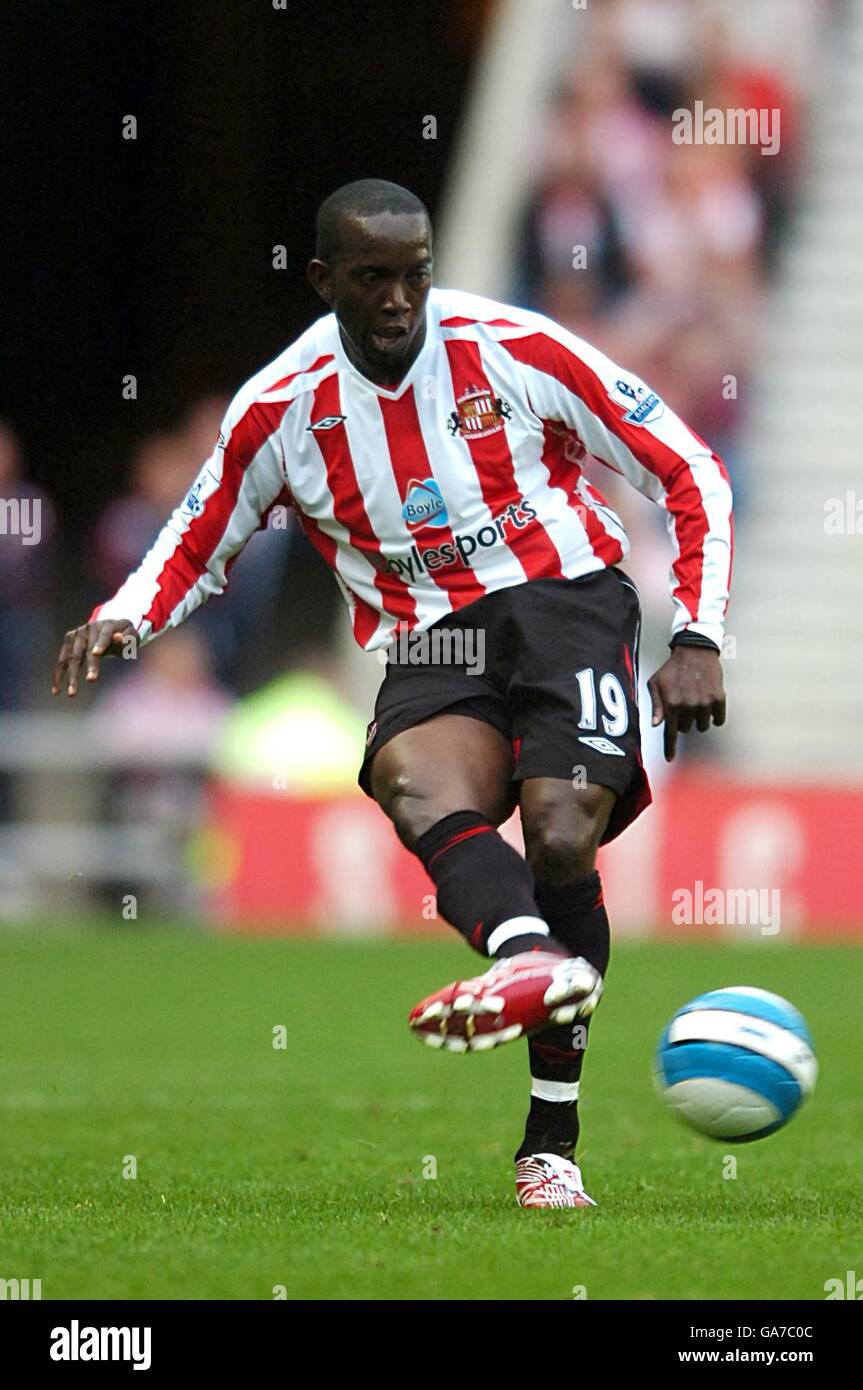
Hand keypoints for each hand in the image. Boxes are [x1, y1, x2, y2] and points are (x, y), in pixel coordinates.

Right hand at [51, 619, 136, 696]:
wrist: (110, 628)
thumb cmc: (124, 637)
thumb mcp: (132, 637)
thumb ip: (129, 638)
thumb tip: (118, 638)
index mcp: (108, 625)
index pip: (104, 635)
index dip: (101, 644)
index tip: (97, 653)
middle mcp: (89, 628)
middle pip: (86, 649)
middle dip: (89, 665)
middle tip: (92, 681)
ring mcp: (77, 634)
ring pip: (70, 657)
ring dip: (70, 676)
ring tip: (72, 694)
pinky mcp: (68, 641)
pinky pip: (61, 661)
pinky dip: (58, 676)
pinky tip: (57, 691)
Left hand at [647, 646, 725, 762]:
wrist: (695, 650)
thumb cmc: (672, 668)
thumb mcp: (656, 683)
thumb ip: (656, 705)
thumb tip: (656, 725)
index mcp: (671, 704)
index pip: (670, 732)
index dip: (670, 748)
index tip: (670, 759)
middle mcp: (688, 706)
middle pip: (686, 729)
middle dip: (683, 720)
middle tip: (683, 703)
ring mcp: (704, 703)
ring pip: (702, 726)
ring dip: (699, 718)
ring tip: (696, 700)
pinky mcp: (719, 698)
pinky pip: (718, 720)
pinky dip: (715, 716)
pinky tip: (709, 703)